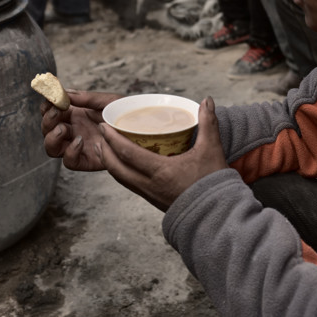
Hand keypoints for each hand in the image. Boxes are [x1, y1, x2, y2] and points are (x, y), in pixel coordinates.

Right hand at [41, 90, 121, 171]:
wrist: (143, 131)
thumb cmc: (126, 113)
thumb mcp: (107, 101)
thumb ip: (86, 98)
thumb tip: (65, 92)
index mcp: (76, 114)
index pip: (51, 111)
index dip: (46, 106)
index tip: (51, 99)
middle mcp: (74, 130)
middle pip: (47, 129)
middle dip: (48, 120)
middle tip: (58, 112)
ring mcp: (79, 146)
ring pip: (52, 148)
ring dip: (52, 137)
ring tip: (64, 129)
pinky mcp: (88, 160)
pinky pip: (69, 162)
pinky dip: (69, 153)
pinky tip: (80, 141)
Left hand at [95, 96, 228, 210]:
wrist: (217, 215)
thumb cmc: (214, 183)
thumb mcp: (211, 150)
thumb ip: (208, 123)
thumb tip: (207, 101)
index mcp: (161, 171)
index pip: (128, 154)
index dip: (112, 139)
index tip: (104, 126)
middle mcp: (150, 185)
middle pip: (116, 168)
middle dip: (104, 151)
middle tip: (99, 135)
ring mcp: (150, 195)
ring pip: (121, 179)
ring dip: (110, 163)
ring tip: (104, 149)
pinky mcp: (153, 201)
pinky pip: (130, 185)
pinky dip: (121, 172)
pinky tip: (123, 165)